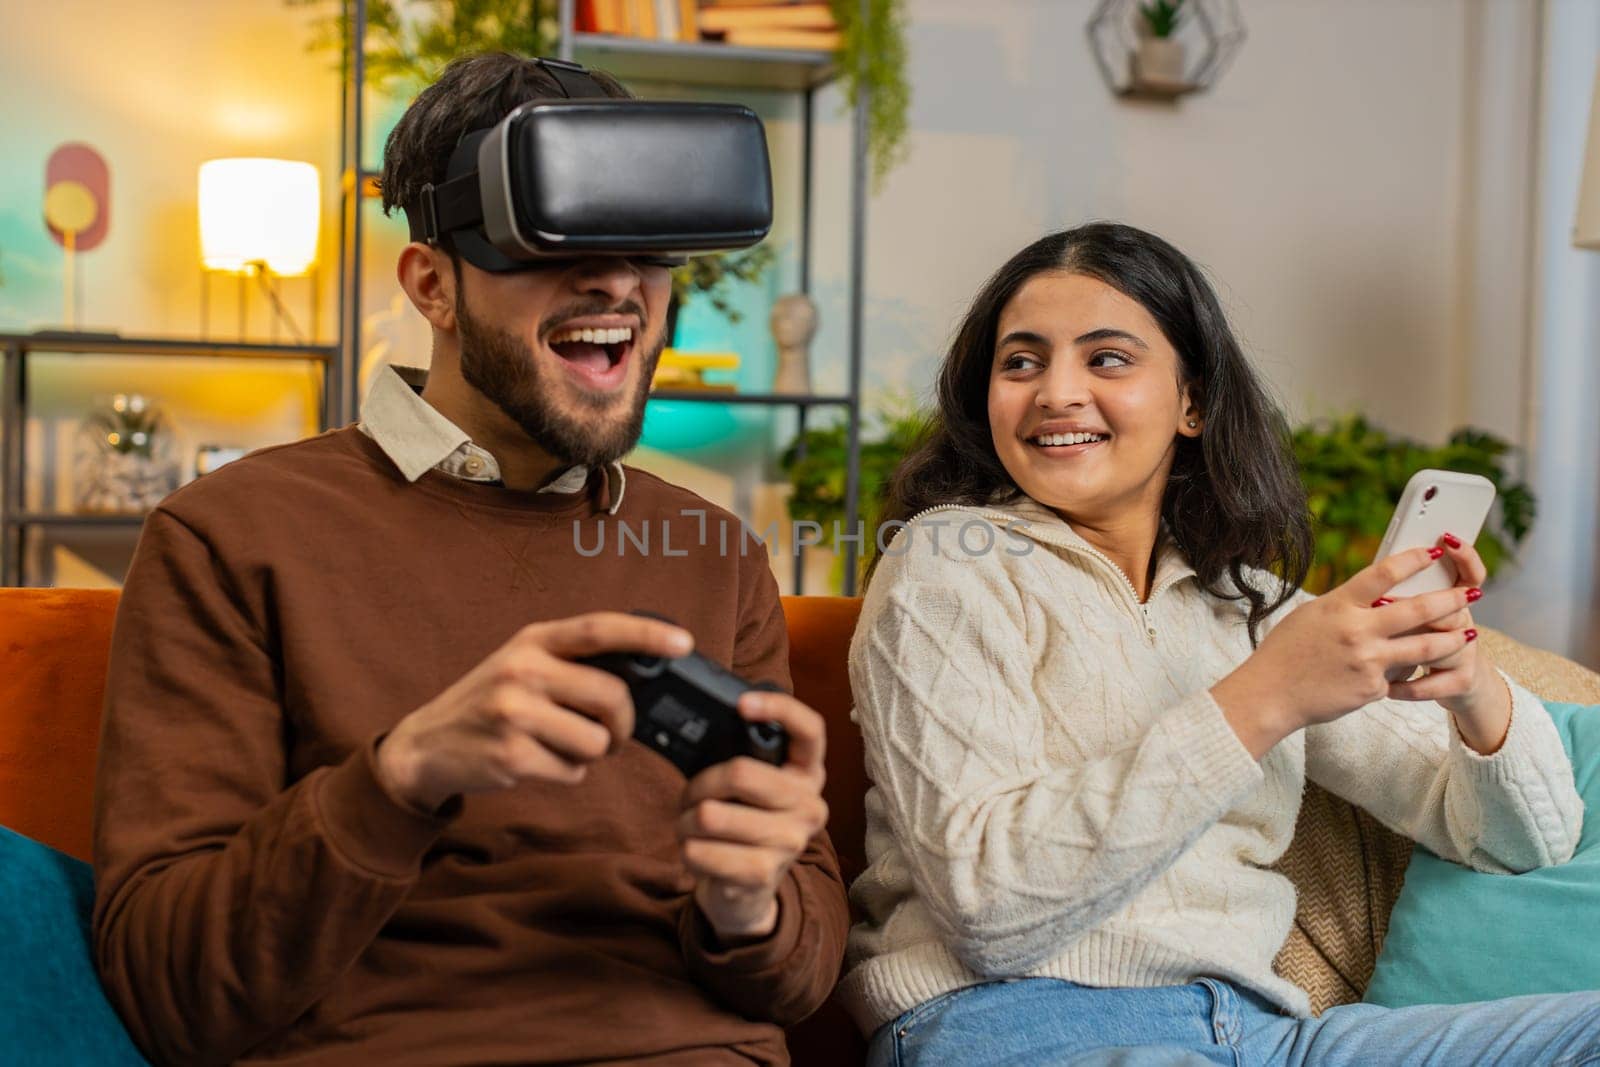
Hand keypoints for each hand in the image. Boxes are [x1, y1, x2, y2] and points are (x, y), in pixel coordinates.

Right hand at [375, 613, 693, 811]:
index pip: (599, 628)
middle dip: (622, 722)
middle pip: (612, 696)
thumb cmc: (491, 703)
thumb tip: (644, 673)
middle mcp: (523, 669)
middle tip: (609, 732)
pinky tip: (537, 761)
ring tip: (559, 745)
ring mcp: (514, 712)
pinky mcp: (511, 755)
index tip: (684, 642)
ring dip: (591, 753)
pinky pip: (573, 772)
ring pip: (597, 741)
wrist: (427, 745)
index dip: (646, 634)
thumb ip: (573, 662)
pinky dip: (566, 773)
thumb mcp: (523, 664)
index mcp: (533, 640)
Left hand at [677, 689, 827, 942]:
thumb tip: (700, 726)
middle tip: (692, 796)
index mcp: (809, 775)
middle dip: (699, 784)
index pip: (810, 729)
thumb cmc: (743, 826)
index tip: (741, 704)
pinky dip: (686, 849)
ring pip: (709, 814)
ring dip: (686, 820)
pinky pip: (699, 850)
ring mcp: (789, 842)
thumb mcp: (754, 789)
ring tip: (692, 827)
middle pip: (740, 773)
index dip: (778, 708)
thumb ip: (743, 758)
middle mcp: (809, 806)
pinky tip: (698, 852)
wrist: (746, 893)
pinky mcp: (761, 874)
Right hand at [1212, 546, 1477, 757]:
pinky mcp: (1372, 688)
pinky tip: (1413, 672)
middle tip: (1472, 593)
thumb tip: (1375, 598)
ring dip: (1452, 639)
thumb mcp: (1310, 616)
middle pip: (1417, 610)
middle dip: (1450, 600)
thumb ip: (1344, 605)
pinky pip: (1399, 676)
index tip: (1434, 553)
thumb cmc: (1284, 652)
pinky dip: (1405, 672)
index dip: (1413, 560)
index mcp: (1338, 606)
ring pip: (1424, 647)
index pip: (1383, 574)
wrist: (1270, 695)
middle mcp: (1356, 631)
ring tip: (1470, 634)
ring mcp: (1367, 661)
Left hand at [1384, 534, 1510, 753]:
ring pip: (1446, 646)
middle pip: (1454, 606)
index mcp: (1448, 600)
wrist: (1443, 685)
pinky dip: (1409, 687)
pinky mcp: (1462, 681)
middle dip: (1429, 603)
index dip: (1464, 556)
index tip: (1448, 539)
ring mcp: (1466, 652)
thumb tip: (1374, 578)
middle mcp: (1462, 622)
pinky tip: (1390, 689)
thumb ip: (1396, 599)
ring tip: (1384, 651)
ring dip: (1413, 649)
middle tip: (1391, 604)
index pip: (1468, 572)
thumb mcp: (1404, 617)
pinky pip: (1437, 684)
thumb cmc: (1407, 642)